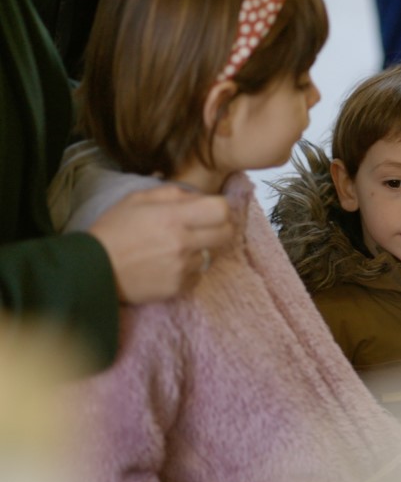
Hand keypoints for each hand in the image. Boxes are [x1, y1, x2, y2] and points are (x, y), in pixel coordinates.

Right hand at [88, 185, 232, 304]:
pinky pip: (197, 275)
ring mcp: (182, 268)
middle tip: (203, 228)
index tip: (212, 210)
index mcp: (172, 217)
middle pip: (226, 233)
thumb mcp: (137, 199)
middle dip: (219, 228)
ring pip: (211, 255)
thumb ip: (173, 194)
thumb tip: (200, 196)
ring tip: (174, 248)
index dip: (220, 208)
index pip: (221, 210)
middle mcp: (182, 243)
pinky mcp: (178, 288)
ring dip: (200, 250)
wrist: (91, 269)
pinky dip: (189, 270)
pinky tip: (168, 265)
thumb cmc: (113, 230)